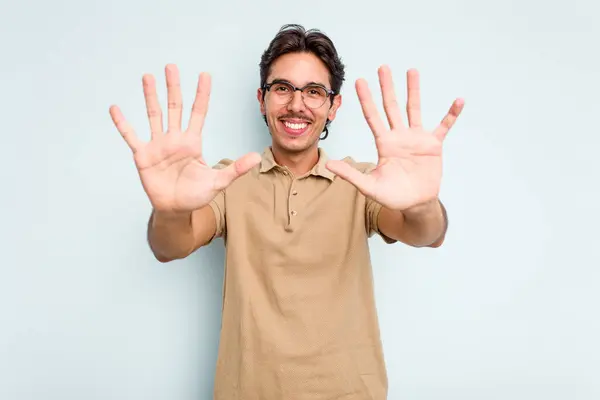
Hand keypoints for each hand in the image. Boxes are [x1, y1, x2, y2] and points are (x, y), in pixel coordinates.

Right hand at [109, 64, 260, 213]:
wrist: (175, 209)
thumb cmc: (196, 195)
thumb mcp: (218, 182)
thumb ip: (235, 169)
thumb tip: (256, 158)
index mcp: (192, 142)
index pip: (198, 112)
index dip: (202, 94)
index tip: (205, 74)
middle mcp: (175, 139)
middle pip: (175, 107)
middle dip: (173, 87)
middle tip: (172, 66)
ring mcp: (158, 145)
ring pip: (154, 115)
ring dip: (150, 96)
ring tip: (148, 77)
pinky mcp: (143, 155)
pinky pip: (131, 136)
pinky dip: (122, 123)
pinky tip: (115, 108)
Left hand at [326, 65, 463, 210]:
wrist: (415, 204)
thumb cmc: (392, 196)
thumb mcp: (369, 186)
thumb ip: (350, 174)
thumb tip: (329, 164)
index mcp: (384, 144)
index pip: (373, 117)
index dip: (366, 99)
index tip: (360, 81)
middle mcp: (399, 136)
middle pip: (392, 106)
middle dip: (387, 87)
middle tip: (382, 67)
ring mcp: (417, 139)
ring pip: (414, 109)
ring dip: (413, 90)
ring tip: (411, 71)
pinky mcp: (433, 145)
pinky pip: (444, 126)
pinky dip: (451, 114)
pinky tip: (458, 101)